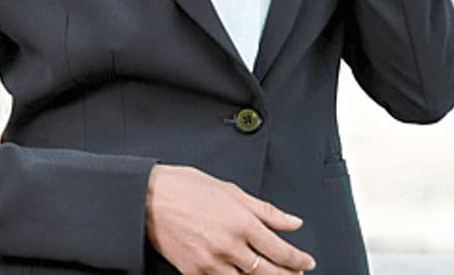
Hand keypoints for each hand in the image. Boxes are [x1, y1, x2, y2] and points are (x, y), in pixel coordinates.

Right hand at [145, 163, 315, 273]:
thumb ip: (266, 210)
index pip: (281, 251)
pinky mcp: (195, 272)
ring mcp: (212, 262)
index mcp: (242, 222)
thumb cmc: (185, 188)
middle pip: (270, 273)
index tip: (305, 262)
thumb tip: (293, 222)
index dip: (298, 260)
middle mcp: (230, 245)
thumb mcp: (230, 191)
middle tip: (295, 274)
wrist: (147, 198)